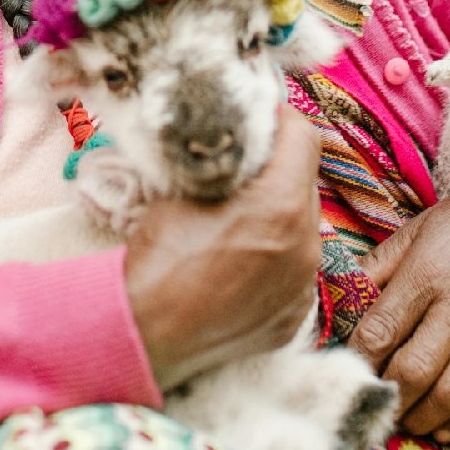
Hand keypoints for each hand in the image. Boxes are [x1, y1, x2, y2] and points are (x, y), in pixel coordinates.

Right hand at [124, 105, 321, 391]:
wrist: (145, 331)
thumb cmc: (160, 255)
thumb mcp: (185, 188)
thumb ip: (223, 158)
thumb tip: (235, 135)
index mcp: (280, 204)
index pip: (303, 137)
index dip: (280, 119)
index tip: (258, 117)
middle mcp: (304, 244)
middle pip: (303, 182)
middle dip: (277, 167)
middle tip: (241, 165)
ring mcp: (303, 285)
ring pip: (302, 226)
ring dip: (278, 212)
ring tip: (237, 217)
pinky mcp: (294, 315)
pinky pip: (294, 269)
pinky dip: (274, 256)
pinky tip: (238, 260)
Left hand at [349, 165, 449, 440]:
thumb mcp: (420, 227)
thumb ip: (381, 264)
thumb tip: (345, 292)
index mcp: (426, 273)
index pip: (381, 330)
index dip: (359, 359)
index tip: (348, 371)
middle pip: (413, 370)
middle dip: (388, 396)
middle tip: (375, 405)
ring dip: (423, 416)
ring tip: (406, 420)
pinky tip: (447, 426)